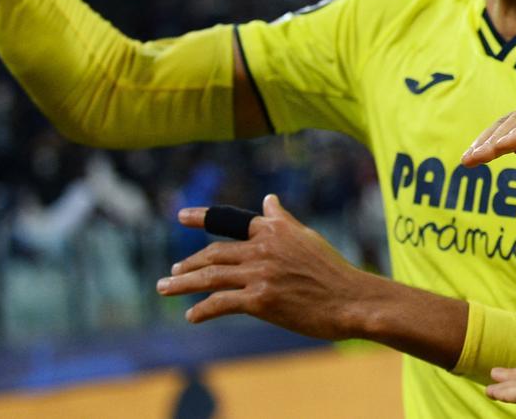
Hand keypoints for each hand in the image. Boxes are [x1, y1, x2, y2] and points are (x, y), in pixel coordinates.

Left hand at [157, 194, 364, 339]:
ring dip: (183, 283)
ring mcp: (261, 273)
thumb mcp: (306, 237)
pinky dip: (203, 309)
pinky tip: (191, 315)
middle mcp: (263, 247)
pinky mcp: (261, 300)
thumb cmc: (332, 271)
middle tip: (172, 273)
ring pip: (211, 276)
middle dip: (189, 264)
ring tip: (165, 288)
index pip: (230, 221)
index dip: (202, 218)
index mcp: (273, 230)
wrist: (350, 300)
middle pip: (214, 253)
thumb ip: (281, 220)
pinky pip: (221, 303)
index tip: (180, 216)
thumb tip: (268, 200)